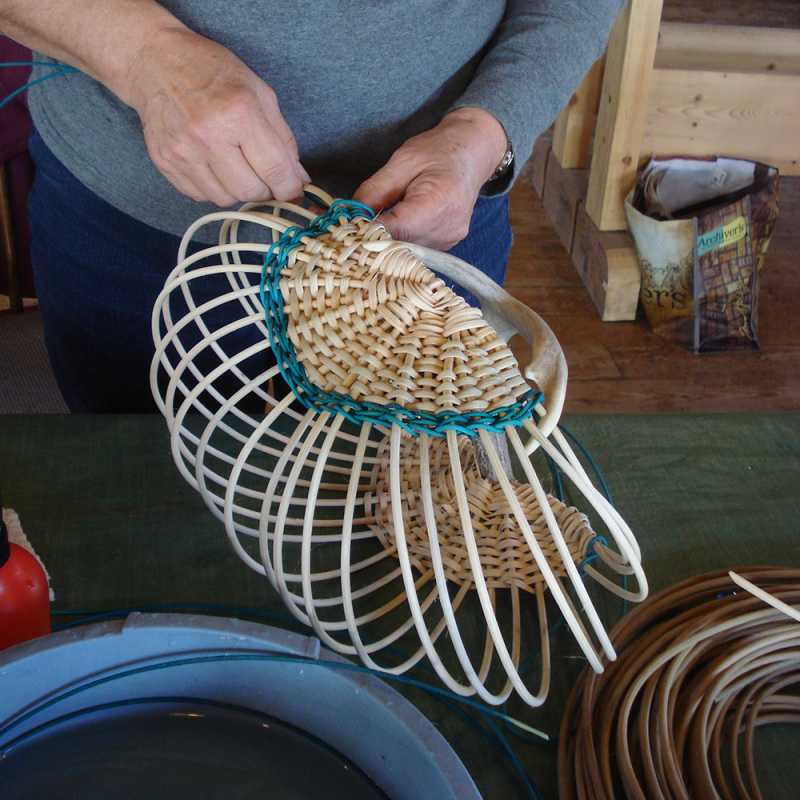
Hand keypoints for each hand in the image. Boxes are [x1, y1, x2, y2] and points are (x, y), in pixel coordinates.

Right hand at [120, 27, 307, 205]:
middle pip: (250, 191)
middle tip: (262, 174)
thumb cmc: (213, 73)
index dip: (290, 188)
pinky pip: (200, 195)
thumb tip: (298, 180)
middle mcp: (208, 136)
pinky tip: (213, 165)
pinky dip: (213, 187)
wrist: (155, 62)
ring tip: (235, 165)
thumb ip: (284, 140)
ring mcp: (183, 152)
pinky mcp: (165, 162)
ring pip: (225, 199)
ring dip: (238, 190)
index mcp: (239, 114)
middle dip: (264, 189)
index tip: (293, 191)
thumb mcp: (260, 93)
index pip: (275, 171)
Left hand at [353, 107, 507, 249]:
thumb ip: (374, 191)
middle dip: (374, 238)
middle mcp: (447, 227)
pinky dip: (401, 241)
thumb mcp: (401, 161)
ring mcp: (449, 240)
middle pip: (400, 245)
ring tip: (376, 224)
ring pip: (406, 251)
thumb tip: (350, 216)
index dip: (367, 232)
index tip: (346, 230)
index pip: (395, 229)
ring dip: (387, 242)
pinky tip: (396, 227)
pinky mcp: (448, 245)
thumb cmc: (437, 151)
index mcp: (438, 202)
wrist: (472, 154)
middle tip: (353, 228)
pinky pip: (416, 250)